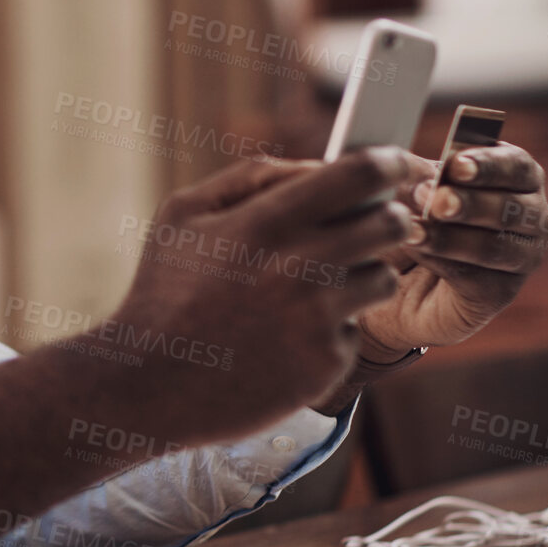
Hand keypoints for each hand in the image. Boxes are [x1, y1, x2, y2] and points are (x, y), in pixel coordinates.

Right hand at [110, 148, 411, 448]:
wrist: (148, 383)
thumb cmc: (164, 290)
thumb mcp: (182, 214)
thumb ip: (250, 178)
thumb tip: (318, 165)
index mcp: (262, 223)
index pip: (358, 175)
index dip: (391, 163)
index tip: (399, 164)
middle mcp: (299, 268)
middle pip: (392, 224)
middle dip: (389, 217)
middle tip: (372, 222)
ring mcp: (317, 319)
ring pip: (383, 276)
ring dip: (361, 272)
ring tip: (312, 283)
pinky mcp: (326, 363)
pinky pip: (355, 328)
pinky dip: (330, 326)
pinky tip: (285, 333)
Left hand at [350, 141, 547, 363]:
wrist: (394, 272)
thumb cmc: (411, 214)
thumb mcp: (411, 186)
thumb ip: (418, 174)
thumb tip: (414, 169)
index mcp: (517, 177)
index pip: (517, 165)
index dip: (489, 165)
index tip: (456, 165)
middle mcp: (531, 216)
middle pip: (510, 207)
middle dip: (468, 203)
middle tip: (432, 200)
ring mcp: (522, 256)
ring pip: (493, 245)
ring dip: (449, 236)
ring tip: (410, 229)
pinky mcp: (501, 291)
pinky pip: (476, 275)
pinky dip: (439, 260)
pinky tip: (413, 247)